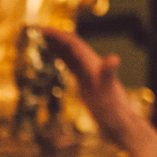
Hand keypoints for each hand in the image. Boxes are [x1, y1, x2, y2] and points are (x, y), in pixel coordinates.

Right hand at [41, 27, 156, 156]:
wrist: (120, 127)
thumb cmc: (114, 113)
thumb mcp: (109, 95)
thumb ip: (109, 76)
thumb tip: (113, 58)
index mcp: (94, 65)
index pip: (73, 44)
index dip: (57, 35)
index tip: (41, 29)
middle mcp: (92, 67)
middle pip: (71, 46)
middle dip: (54, 37)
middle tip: (35, 32)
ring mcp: (90, 75)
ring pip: (71, 55)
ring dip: (57, 46)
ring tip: (40, 41)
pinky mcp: (87, 84)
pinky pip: (72, 67)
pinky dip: (61, 60)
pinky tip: (54, 61)